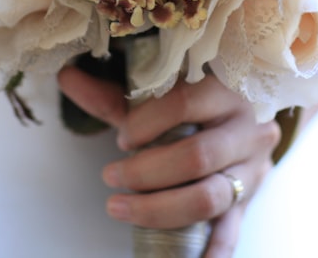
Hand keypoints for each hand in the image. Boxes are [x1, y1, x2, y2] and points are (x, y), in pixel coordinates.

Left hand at [58, 66, 280, 257]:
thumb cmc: (195, 110)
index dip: (146, 123)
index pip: (185, 102)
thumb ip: (113, 95)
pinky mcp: (247, 203)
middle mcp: (246, 130)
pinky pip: (231, 232)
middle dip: (145, 172)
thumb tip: (66, 77)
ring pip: (209, 196)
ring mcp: (251, 170)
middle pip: (197, 156)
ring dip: (158, 209)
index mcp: (225, 92)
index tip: (121, 139)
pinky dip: (210, 253)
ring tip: (119, 208)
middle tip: (110, 177)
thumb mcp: (158, 99)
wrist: (246, 126)